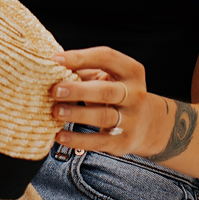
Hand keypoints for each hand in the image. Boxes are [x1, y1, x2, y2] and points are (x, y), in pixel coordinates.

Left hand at [49, 47, 168, 155]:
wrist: (148, 125)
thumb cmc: (116, 93)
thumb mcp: (108, 77)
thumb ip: (84, 70)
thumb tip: (50, 67)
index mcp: (131, 71)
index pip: (107, 57)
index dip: (81, 57)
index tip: (55, 60)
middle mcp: (135, 94)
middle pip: (106, 91)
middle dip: (78, 90)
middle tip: (54, 91)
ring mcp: (132, 119)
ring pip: (103, 116)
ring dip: (76, 114)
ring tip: (55, 112)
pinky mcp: (123, 141)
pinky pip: (99, 142)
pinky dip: (78, 140)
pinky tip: (60, 136)